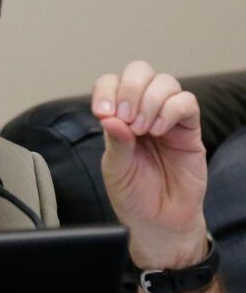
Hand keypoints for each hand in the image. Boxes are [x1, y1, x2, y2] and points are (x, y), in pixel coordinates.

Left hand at [92, 61, 207, 269]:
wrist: (160, 221)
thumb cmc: (134, 195)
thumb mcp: (116, 170)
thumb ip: (115, 143)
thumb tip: (110, 118)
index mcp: (118, 118)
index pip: (111, 83)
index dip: (106, 90)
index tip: (103, 113)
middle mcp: (142, 111)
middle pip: (139, 71)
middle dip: (129, 89)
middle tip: (125, 119)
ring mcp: (167, 118)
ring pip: (164, 82)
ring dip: (149, 101)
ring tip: (142, 130)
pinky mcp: (189, 129)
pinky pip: (186, 103)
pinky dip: (170, 110)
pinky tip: (159, 130)